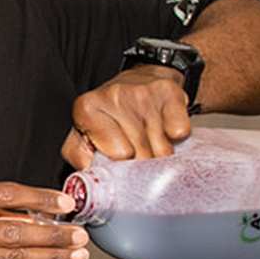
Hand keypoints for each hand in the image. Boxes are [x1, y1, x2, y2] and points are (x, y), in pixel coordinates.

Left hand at [63, 67, 192, 167]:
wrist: (138, 81)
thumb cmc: (110, 115)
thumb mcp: (83, 135)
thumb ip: (80, 158)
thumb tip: (89, 177)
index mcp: (87, 109)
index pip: (117, 156)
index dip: (121, 162)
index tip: (119, 156)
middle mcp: (114, 96)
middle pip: (140, 154)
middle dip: (141, 162)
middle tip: (137, 151)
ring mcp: (143, 93)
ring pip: (162, 148)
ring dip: (159, 152)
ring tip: (149, 140)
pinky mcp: (169, 92)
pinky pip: (179, 132)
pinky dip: (176, 137)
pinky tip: (164, 129)